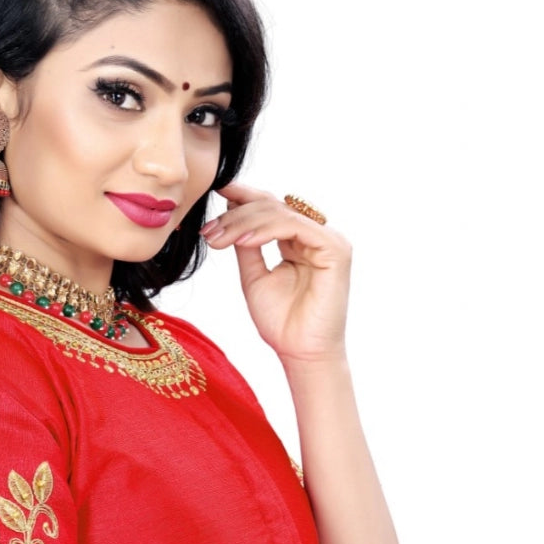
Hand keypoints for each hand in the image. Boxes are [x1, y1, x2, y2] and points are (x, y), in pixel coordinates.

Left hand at [201, 183, 351, 364]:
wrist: (299, 352)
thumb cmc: (280, 321)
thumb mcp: (254, 276)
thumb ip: (247, 246)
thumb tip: (231, 215)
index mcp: (298, 240)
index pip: (270, 208)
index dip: (243, 196)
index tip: (215, 190)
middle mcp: (315, 236)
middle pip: (272, 206)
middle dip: (235, 214)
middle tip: (208, 231)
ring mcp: (328, 240)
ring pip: (280, 213)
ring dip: (243, 222)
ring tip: (218, 238)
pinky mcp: (335, 249)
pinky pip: (295, 226)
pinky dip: (266, 229)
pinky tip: (243, 241)